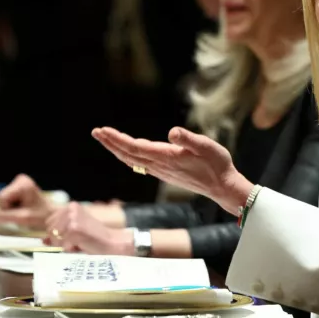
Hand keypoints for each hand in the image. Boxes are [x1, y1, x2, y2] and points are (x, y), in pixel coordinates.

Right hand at [0, 174, 58, 227]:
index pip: (2, 198)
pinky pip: (6, 200)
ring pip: (3, 200)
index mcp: (23, 184)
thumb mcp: (22, 218)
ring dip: (10, 208)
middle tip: (20, 213)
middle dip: (7, 208)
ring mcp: (19, 184)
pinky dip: (11, 207)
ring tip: (22, 210)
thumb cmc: (41, 215)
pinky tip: (21, 208)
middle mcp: (20, 180)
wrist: (50, 216)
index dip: (5, 208)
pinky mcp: (17, 189)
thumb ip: (6, 216)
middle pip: (1, 198)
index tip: (15, 213)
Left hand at [45, 202, 134, 254]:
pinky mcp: (74, 229)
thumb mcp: (75, 231)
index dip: (56, 233)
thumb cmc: (95, 238)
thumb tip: (43, 239)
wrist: (112, 242)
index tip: (68, 237)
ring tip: (79, 243)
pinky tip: (82, 245)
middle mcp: (72, 209)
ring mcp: (73, 218)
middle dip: (59, 240)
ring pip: (55, 237)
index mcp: (72, 206)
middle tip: (75, 241)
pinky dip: (71, 249)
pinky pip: (62, 244)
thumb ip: (60, 232)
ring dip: (65, 245)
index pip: (49, 221)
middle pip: (50, 229)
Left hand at [92, 127, 253, 215]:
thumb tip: (171, 132)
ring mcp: (161, 171)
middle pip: (128, 155)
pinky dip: (128, 156)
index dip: (117, 139)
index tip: (103, 130)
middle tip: (96, 131)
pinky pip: (140, 164)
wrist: (222, 187)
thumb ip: (188, 139)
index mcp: (166, 156)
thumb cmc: (217, 164)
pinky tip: (127, 152)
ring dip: (117, 149)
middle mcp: (160, 166)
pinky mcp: (166, 173)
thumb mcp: (207, 146)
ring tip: (106, 138)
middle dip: (111, 143)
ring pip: (132, 160)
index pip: (135, 147)